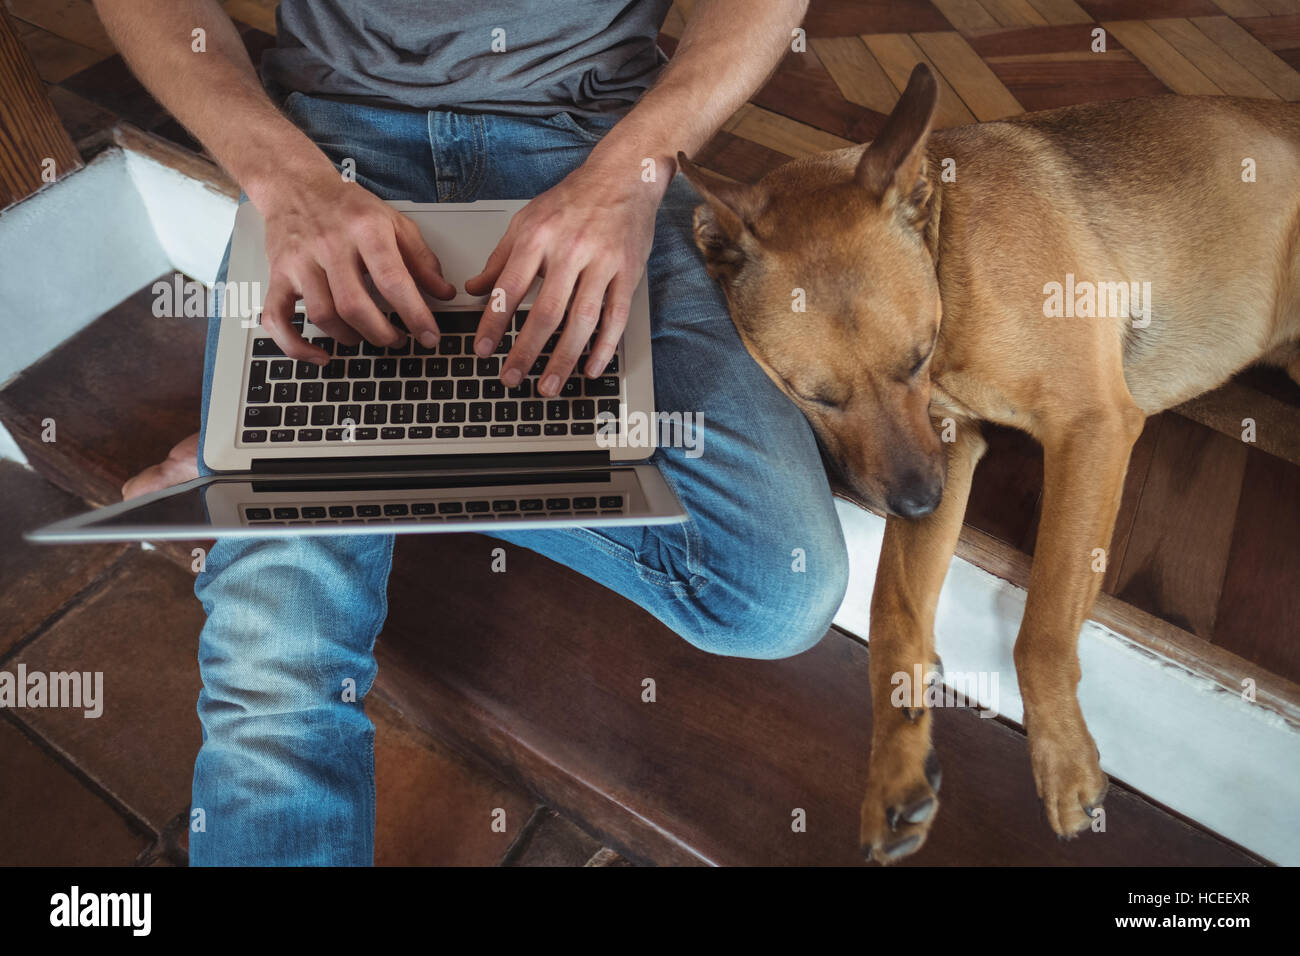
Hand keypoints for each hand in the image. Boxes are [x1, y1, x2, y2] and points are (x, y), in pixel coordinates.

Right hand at [252, 164, 456, 363]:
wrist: (295, 185)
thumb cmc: (347, 207)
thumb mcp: (394, 222)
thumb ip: (421, 259)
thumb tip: (444, 294)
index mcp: (365, 230)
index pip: (393, 280)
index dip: (415, 314)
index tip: (429, 336)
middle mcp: (330, 245)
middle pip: (355, 305)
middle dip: (383, 333)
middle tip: (399, 340)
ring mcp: (299, 262)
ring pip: (323, 315)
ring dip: (350, 338)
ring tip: (367, 337)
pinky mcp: (277, 275)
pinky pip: (277, 319)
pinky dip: (296, 346)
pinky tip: (321, 356)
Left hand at [464, 156, 661, 396]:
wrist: (624, 176)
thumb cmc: (574, 199)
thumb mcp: (528, 219)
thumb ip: (501, 257)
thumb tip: (476, 288)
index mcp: (539, 236)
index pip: (510, 287)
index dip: (493, 322)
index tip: (482, 350)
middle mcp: (571, 250)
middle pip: (546, 311)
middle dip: (526, 351)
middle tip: (511, 378)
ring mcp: (603, 263)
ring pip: (582, 320)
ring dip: (564, 358)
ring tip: (549, 385)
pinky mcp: (628, 273)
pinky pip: (616, 317)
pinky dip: (604, 347)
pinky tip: (591, 369)